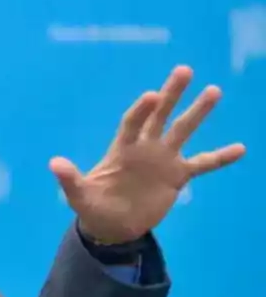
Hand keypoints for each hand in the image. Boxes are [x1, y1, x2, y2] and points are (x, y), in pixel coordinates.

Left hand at [50, 65, 245, 244]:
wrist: (112, 226)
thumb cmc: (93, 206)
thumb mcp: (78, 196)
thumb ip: (70, 179)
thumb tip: (54, 163)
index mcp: (121, 149)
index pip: (133, 123)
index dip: (141, 110)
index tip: (152, 95)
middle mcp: (144, 148)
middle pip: (160, 116)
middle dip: (172, 95)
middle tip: (184, 70)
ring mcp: (162, 160)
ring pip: (182, 131)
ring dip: (198, 112)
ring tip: (214, 90)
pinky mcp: (176, 177)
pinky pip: (203, 164)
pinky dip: (220, 157)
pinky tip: (240, 148)